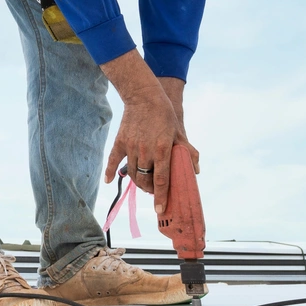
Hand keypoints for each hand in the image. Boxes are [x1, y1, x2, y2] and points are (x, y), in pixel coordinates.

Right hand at [99, 52, 195, 191]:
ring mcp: (131, 147)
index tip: (160, 209)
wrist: (144, 96)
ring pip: (133, 173)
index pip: (161, 180)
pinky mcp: (120, 142)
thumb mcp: (179, 132)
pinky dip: (111, 172)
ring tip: (144, 184)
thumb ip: (187, 152)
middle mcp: (145, 151)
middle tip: (155, 192)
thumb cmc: (165, 114)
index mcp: (162, 150)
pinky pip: (114, 161)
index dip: (161, 196)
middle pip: (145, 180)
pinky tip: (109, 181)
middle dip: (150, 190)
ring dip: (139, 182)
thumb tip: (196, 169)